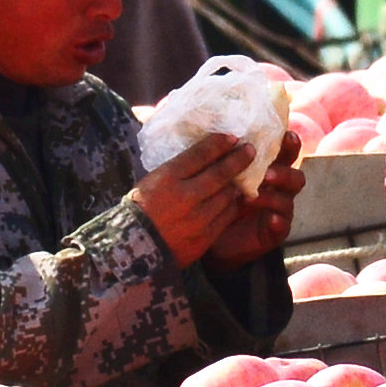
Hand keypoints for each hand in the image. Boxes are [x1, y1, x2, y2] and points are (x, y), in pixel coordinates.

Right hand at [136, 145, 288, 266]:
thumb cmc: (141, 209)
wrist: (135, 248)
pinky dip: (232, 205)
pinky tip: (234, 198)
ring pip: (227, 195)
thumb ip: (177, 167)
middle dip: (238, 159)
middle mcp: (185, 196)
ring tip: (243, 175)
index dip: (219, 144)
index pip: (200, 155)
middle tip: (250, 150)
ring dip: (236, 183)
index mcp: (167, 178)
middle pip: (220, 173)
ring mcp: (197, 218)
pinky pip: (226, 216)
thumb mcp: (151, 180)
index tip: (232, 138)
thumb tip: (203, 152)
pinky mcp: (205, 236)